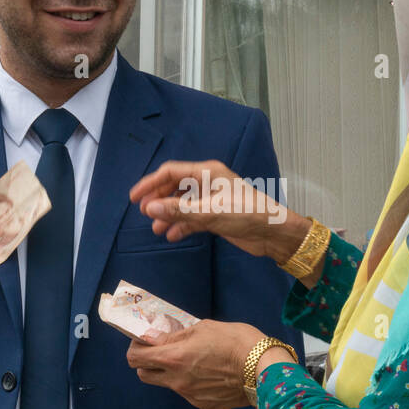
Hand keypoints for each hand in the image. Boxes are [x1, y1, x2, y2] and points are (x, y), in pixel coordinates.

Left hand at [127, 320, 267, 408]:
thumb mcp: (203, 328)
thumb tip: (155, 337)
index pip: (135, 358)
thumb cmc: (236, 341)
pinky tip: (213, 375)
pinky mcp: (205, 406)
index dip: (136, 348)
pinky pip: (191, 395)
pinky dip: (196, 385)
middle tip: (164, 352)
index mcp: (174, 358)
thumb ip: (175, 335)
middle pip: (144, 375)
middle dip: (148, 363)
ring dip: (175, 374)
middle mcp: (177, 381)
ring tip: (199, 362)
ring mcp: (191, 397)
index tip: (145, 342)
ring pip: (170, 385)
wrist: (264, 368)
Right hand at [129, 160, 311, 263]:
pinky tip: (172, 235)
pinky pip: (192, 218)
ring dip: (169, 215)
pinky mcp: (216, 216)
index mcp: (206, 172)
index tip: (134, 198)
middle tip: (145, 214)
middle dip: (159, 200)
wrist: (274, 233)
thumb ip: (179, 211)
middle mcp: (207, 183)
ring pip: (182, 204)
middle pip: (174, 187)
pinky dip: (181, 225)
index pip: (171, 172)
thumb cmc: (246, 214)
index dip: (151, 183)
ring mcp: (211, 200)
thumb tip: (150, 209)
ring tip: (156, 229)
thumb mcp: (210, 212)